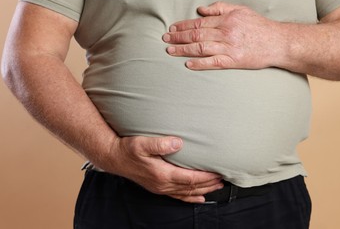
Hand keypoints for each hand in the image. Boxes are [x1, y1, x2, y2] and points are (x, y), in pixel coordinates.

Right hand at [104, 135, 222, 202]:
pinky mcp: (157, 186)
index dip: (206, 177)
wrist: (114, 157)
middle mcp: (163, 184)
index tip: (218, 173)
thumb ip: (161, 143)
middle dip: (209, 184)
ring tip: (216, 188)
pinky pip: (178, 195)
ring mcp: (160, 187)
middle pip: (191, 187)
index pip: (190, 178)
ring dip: (203, 190)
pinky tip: (198, 198)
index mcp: (162, 174)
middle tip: (223, 180)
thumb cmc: (128, 149)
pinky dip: (190, 198)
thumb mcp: (142, 143)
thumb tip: (178, 143)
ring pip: (187, 193)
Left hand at [162, 1, 287, 69]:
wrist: (278, 42)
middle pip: (197, 34)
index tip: (172, 29)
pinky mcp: (234, 61)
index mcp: (227, 19)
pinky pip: (213, 62)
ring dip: (183, 49)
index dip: (183, 26)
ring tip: (170, 51)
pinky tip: (188, 64)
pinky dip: (199, 64)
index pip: (199, 22)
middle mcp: (226, 32)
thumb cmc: (259, 26)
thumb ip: (220, 8)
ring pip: (201, 47)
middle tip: (165, 40)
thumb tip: (201, 9)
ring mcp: (229, 47)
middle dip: (178, 37)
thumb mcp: (241, 10)